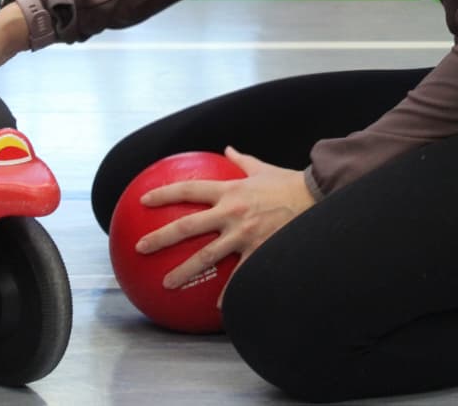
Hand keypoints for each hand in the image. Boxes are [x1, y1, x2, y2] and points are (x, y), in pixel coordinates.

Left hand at [135, 147, 313, 300]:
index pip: (188, 189)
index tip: (143, 201)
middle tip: (140, 248)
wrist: (318, 197)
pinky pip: (239, 276)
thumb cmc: (289, 183)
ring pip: (206, 256)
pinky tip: (217, 307)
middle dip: (160, 237)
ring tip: (166, 283)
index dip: (163, 194)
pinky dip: (228, 293)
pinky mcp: (260, 251)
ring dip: (183, 271)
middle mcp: (232, 212)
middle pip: (187, 226)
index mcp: (230, 190)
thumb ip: (241, 160)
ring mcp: (244, 234)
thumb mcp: (261, 168)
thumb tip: (228, 149)